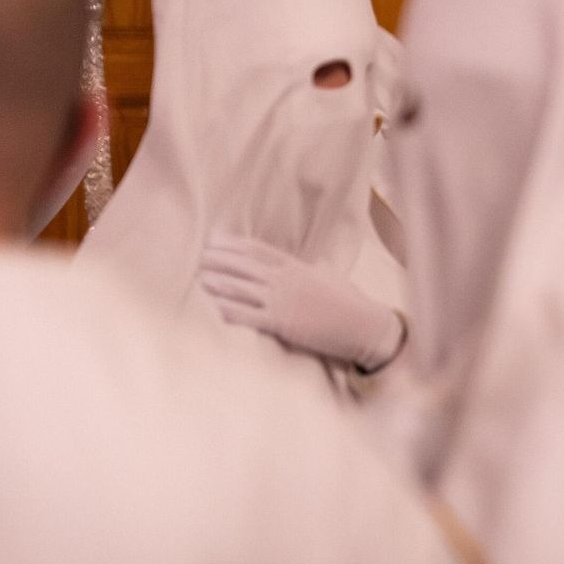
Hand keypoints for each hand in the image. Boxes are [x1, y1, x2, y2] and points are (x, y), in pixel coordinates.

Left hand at [199, 232, 405, 371]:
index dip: (234, 243)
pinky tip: (215, 308)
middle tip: (199, 255)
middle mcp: (286, 280)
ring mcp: (283, 301)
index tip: (215, 239)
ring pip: (242, 288)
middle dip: (220, 259)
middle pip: (244, 265)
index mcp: (297, 266)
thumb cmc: (351, 302)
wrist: (364, 325)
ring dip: (219, 282)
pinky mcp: (283, 323)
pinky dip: (231, 311)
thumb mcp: (330, 277)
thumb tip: (310, 264)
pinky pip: (250, 316)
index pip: (258, 249)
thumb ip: (313, 269)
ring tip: (201, 278)